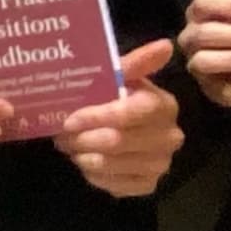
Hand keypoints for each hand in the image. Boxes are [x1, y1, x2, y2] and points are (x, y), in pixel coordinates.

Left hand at [55, 39, 184, 196]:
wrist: (125, 128)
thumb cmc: (118, 97)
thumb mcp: (122, 76)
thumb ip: (136, 62)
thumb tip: (165, 45)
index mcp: (164, 106)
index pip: (129, 113)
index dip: (97, 116)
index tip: (70, 118)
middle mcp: (170, 137)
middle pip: (116, 141)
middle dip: (82, 138)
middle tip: (61, 133)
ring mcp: (161, 164)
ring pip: (111, 164)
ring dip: (82, 155)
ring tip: (67, 144)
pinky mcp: (148, 185)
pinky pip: (114, 185)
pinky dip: (92, 174)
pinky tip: (84, 161)